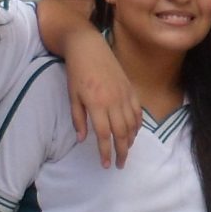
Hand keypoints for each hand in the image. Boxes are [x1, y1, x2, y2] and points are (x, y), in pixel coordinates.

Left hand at [62, 32, 140, 167]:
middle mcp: (113, 102)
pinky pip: (138, 112)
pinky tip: (135, 133)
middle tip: (120, 164)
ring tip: (127, 150)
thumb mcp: (72, 96)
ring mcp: (124, 95)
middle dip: (122, 151)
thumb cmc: (77, 72)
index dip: (106, 152)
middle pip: (121, 133)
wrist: (88, 47)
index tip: (106, 164)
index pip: (104, 135)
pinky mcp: (130, 89)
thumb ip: (78, 119)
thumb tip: (82, 139)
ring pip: (132, 124)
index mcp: (97, 104)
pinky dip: (138, 125)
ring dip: (131, 140)